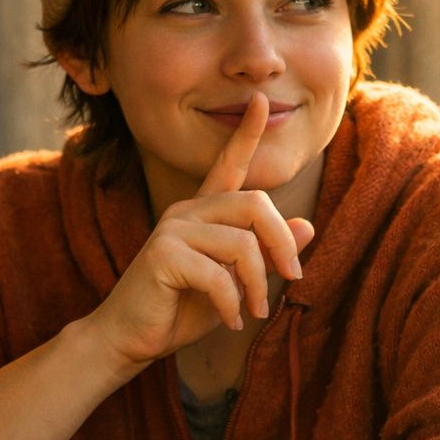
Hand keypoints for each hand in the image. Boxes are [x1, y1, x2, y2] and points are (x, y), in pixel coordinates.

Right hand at [84, 92, 314, 370]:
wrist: (130, 338)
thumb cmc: (181, 309)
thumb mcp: (236, 283)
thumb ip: (265, 255)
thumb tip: (309, 225)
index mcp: (203, 212)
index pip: (229, 164)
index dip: (247, 134)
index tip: (263, 101)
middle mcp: (187, 211)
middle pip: (255, 204)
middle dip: (282, 244)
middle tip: (292, 278)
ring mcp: (172, 228)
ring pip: (242, 243)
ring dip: (258, 285)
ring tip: (255, 312)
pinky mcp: (162, 253)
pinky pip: (218, 275)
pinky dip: (232, 304)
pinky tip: (231, 322)